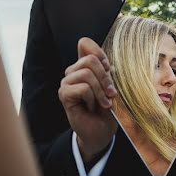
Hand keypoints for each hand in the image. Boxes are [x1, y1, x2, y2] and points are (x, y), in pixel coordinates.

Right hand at [59, 37, 117, 165]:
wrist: (101, 132)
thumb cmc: (106, 109)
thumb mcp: (111, 86)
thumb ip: (106, 71)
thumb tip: (105, 62)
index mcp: (83, 66)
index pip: (84, 43)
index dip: (99, 52)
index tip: (108, 69)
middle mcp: (72, 71)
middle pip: (90, 60)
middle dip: (106, 78)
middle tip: (111, 93)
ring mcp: (66, 83)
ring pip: (86, 74)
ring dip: (100, 91)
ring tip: (103, 103)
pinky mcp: (64, 95)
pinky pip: (83, 88)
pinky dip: (93, 99)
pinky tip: (92, 107)